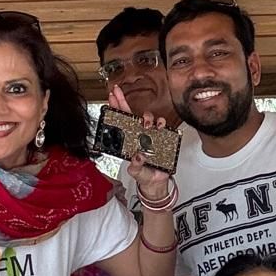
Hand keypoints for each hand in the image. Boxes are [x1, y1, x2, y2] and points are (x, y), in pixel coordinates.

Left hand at [108, 84, 172, 203]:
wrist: (156, 183)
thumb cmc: (144, 175)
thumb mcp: (136, 172)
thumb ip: (136, 166)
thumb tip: (137, 157)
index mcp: (129, 141)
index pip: (121, 121)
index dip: (116, 107)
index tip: (111, 95)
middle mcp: (139, 135)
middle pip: (131, 114)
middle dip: (124, 100)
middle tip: (119, 92)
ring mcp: (151, 136)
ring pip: (148, 118)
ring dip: (147, 117)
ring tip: (146, 122)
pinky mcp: (163, 139)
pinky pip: (163, 127)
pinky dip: (161, 124)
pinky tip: (159, 127)